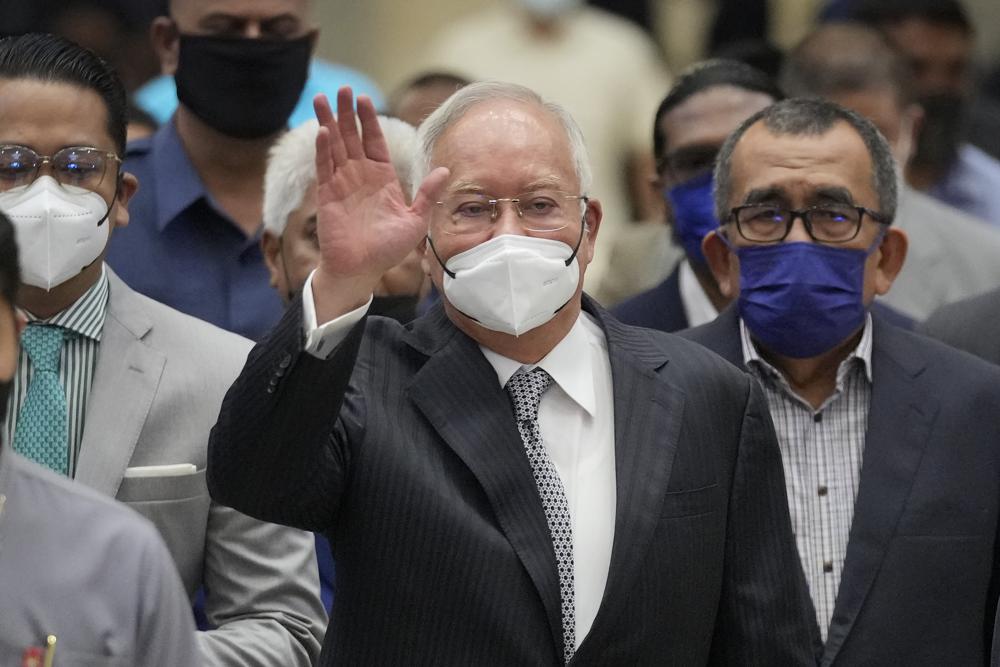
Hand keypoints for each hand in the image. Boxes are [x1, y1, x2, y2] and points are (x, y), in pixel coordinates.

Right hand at [311, 87, 448, 320]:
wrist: (361, 270)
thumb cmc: (388, 249)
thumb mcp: (415, 220)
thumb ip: (427, 194)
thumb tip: (445, 170)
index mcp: (381, 178)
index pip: (374, 141)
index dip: (369, 120)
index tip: (364, 99)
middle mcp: (360, 177)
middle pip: (351, 137)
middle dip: (346, 113)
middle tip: (343, 89)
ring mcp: (342, 184)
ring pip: (334, 146)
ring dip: (329, 123)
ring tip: (323, 98)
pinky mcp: (327, 195)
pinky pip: (324, 168)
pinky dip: (323, 150)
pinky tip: (323, 131)